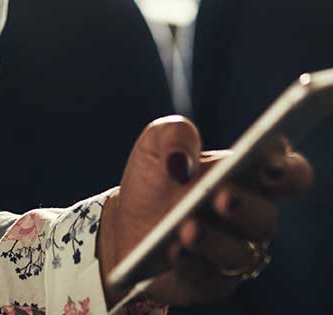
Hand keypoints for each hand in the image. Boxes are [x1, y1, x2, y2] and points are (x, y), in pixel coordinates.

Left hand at [97, 116, 313, 306]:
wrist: (126, 221)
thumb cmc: (155, 176)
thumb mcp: (156, 142)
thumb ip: (174, 136)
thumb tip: (181, 161)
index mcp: (249, 175)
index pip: (291, 174)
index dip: (288, 171)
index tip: (269, 163)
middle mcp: (251, 215)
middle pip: (266, 217)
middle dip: (245, 207)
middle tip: (223, 197)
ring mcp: (235, 251)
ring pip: (239, 253)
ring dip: (213, 240)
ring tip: (187, 228)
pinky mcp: (213, 282)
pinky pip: (209, 278)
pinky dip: (190, 263)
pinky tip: (172, 250)